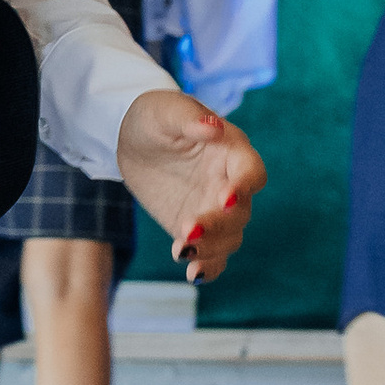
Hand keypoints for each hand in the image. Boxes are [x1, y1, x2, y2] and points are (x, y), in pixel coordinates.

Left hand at [117, 89, 265, 282]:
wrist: (133, 140)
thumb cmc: (155, 117)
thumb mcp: (165, 110)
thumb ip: (188, 118)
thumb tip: (211, 129)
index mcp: (231, 151)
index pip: (251, 172)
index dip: (243, 187)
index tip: (224, 197)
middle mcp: (230, 183)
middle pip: (241, 212)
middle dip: (219, 224)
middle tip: (188, 227)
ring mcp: (215, 209)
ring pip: (230, 237)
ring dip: (210, 247)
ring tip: (181, 249)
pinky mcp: (198, 229)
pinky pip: (213, 254)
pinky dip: (208, 267)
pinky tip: (193, 274)